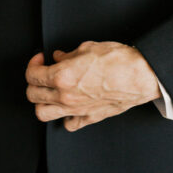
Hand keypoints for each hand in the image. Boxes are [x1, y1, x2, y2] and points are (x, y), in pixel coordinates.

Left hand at [25, 41, 159, 131]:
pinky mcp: (89, 118)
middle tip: (42, 72)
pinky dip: (64, 117)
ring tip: (48, 92)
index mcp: (62, 76)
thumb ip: (69, 54)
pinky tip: (69, 106)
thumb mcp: (88, 48)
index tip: (40, 59)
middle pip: (33, 95)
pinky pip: (68, 124)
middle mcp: (65, 96)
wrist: (140, 76)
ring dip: (41, 102)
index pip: (32, 75)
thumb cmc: (118, 60)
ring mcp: (76, 110)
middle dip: (34, 82)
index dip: (33, 64)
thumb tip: (60, 57)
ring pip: (43, 114)